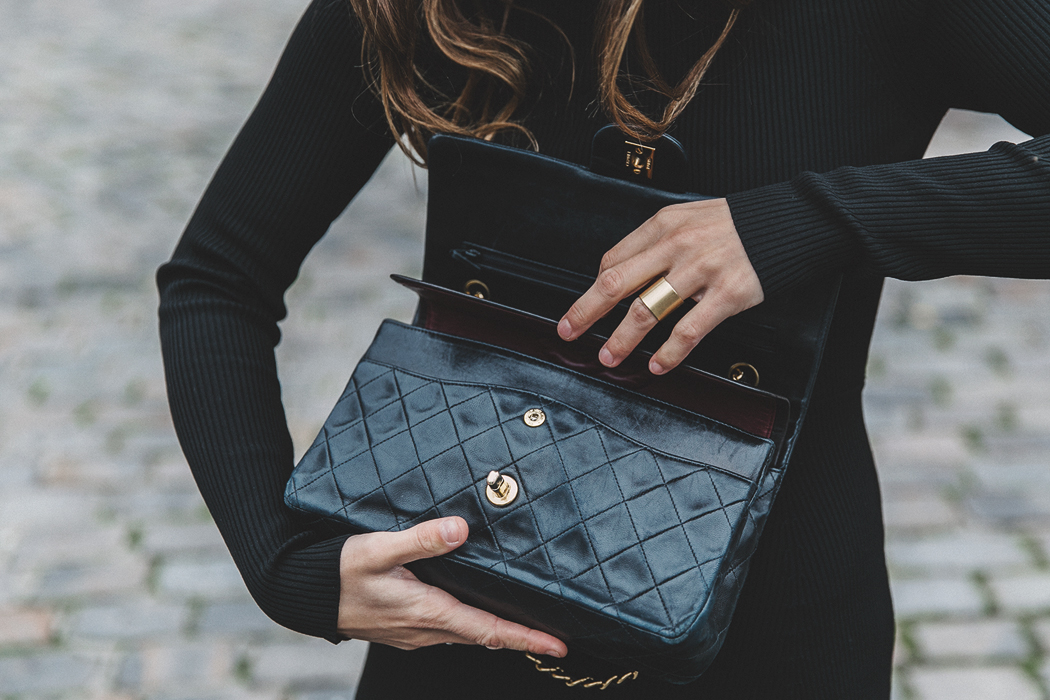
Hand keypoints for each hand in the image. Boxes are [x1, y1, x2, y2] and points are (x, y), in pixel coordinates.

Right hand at [336, 516, 567, 656]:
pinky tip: (472, 610)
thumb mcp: (379, 548)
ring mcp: (413, 633)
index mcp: (428, 612)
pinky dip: (469, 626)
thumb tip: (460, 530)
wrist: (301, 593)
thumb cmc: (339, 570)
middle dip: (519, 637)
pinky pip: (447, 631)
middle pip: (483, 637)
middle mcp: (425, 630)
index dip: (526, 638)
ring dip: (494, 632)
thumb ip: (421, 539)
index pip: (489, 630)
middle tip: (552, 635)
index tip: (558, 645)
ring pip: (465, 636)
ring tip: (522, 624)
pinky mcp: (402, 629)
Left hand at [557, 198, 762, 373]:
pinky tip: (658, 364)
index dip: (591, 288)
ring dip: (622, 338)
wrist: (790, 220)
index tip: (578, 309)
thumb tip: (624, 272)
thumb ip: (658, 243)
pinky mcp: (726, 294)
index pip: (613, 260)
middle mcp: (676, 246)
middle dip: (586, 311)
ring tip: (607, 357)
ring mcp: (701, 270)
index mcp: (663, 225)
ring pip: (648, 310)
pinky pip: (689, 329)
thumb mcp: (689, 218)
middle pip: (617, 283)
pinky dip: (669, 352)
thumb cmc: (737, 224)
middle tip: (568, 331)